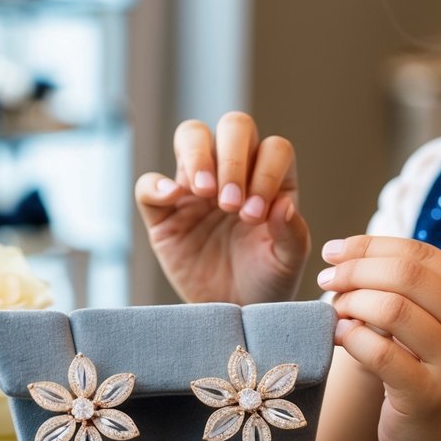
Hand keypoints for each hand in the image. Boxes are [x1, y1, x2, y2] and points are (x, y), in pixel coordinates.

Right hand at [134, 112, 310, 304]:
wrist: (234, 313)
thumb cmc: (267, 282)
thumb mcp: (288, 263)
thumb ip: (292, 233)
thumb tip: (283, 204)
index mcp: (270, 179)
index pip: (272, 149)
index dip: (265, 172)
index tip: (256, 214)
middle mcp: (234, 173)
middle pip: (233, 127)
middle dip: (232, 157)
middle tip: (229, 204)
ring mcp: (197, 188)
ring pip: (191, 135)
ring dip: (198, 155)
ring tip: (204, 192)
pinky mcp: (164, 212)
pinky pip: (149, 184)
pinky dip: (156, 185)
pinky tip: (173, 198)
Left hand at [316, 235, 440, 440]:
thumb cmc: (432, 379)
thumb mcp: (436, 327)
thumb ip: (407, 290)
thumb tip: (347, 253)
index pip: (419, 252)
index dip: (369, 245)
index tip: (335, 251)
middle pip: (405, 273)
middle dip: (356, 270)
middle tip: (327, 281)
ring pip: (392, 308)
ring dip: (350, 303)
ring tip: (334, 313)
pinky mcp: (428, 396)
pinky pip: (379, 353)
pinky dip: (350, 337)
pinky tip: (337, 337)